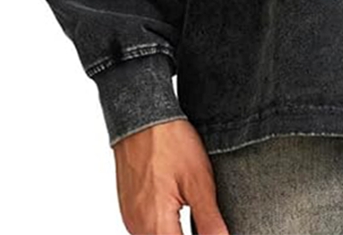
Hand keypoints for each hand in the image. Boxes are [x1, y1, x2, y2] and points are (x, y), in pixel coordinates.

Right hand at [113, 119, 228, 234]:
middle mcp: (138, 227)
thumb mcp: (199, 181)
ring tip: (197, 219)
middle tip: (208, 224)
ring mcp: (131, 218)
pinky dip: (165, 228)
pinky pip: (148, 229)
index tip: (212, 230)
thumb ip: (209, 220)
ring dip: (176, 233)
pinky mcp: (130, 209)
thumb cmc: (170, 142)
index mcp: (156, 225)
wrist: (142, 118)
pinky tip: (180, 213)